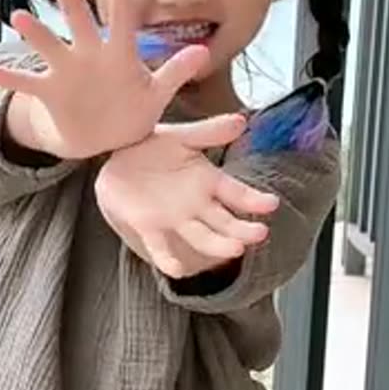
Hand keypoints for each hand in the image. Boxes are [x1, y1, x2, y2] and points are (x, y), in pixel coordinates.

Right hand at [0, 0, 209, 159]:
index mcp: (119, 55)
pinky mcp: (51, 93)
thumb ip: (176, 73)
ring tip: (18, 17)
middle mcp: (90, 55)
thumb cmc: (134, 110)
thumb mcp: (157, 94)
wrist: (105, 138)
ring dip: (35, 33)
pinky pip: (28, 84)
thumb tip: (202, 51)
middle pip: (79, 21)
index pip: (124, 23)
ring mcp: (67, 72)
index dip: (123, 0)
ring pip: (49, 47)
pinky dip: (10, 79)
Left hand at [95, 114, 280, 278]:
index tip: (271, 204)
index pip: (236, 193)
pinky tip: (176, 268)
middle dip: (242, 230)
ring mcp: (175, 219)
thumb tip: (240, 121)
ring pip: (201, 237)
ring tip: (234, 250)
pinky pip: (160, 246)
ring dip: (217, 245)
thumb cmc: (153, 148)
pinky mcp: (149, 227)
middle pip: (225, 222)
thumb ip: (210, 132)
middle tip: (260, 234)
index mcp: (208, 182)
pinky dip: (167, 259)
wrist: (117, 159)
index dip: (254, 200)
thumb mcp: (181, 136)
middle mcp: (197, 206)